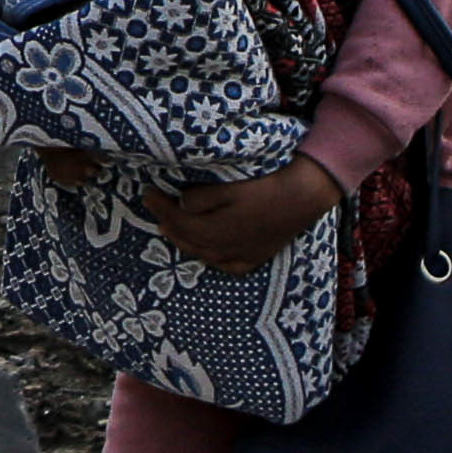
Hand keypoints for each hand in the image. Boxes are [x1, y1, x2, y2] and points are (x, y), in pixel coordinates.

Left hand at [131, 162, 342, 273]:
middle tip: (154, 208)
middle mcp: (224, 248)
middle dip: (167, 223)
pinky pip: (227, 265)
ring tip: (171, 228)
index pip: (177, 220)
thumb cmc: (266, 187)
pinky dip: (211, 259)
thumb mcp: (230, 187)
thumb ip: (202, 198)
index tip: (147, 192)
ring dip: (184, 241)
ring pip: (204, 254)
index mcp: (214, 230)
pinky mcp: (257, 257)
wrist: (303, 197)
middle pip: (187, 239)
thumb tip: (181, 203)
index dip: (159, 207)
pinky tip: (207, 253)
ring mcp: (241, 255)